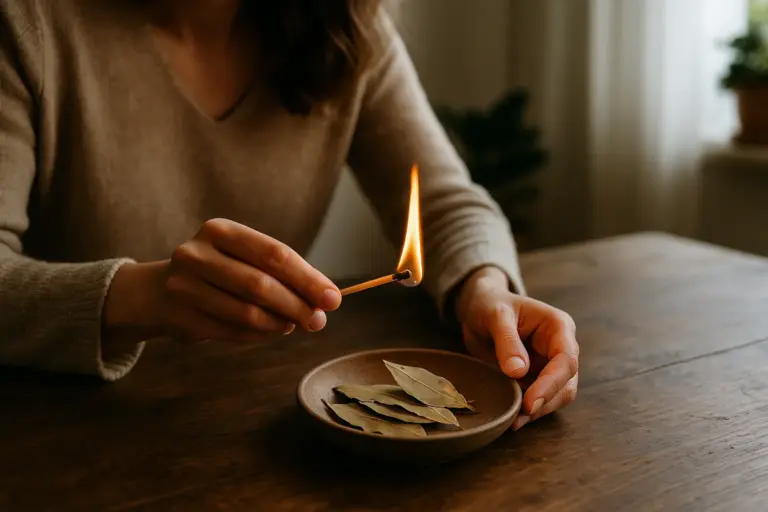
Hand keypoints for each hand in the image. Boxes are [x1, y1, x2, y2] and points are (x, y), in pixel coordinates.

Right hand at [104, 218, 341, 343]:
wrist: (158, 291)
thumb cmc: (218, 271)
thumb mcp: (243, 258)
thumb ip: (282, 273)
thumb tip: (326, 298)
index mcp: (220, 230)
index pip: (274, 254)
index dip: (308, 278)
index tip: (333, 298)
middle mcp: (197, 254)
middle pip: (261, 284)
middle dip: (297, 305)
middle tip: (319, 321)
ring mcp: (184, 286)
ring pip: (246, 312)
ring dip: (279, 323)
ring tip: (293, 325)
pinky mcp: (180, 318)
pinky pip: (231, 332)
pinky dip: (259, 335)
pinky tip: (271, 331)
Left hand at [455, 266, 578, 429]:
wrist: (479, 308)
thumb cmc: (490, 304)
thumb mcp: (495, 315)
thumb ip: (507, 341)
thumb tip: (519, 372)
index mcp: (558, 327)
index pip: (566, 360)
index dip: (551, 384)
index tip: (531, 403)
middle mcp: (561, 347)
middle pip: (567, 383)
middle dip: (546, 402)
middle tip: (519, 417)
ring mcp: (551, 365)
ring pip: (557, 396)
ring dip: (539, 411)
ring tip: (513, 419)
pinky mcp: (537, 378)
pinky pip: (540, 399)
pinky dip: (529, 412)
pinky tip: (512, 418)